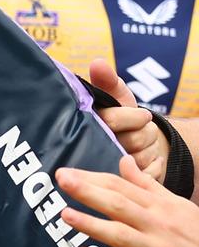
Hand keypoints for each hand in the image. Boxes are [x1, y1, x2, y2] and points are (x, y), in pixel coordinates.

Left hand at [55, 156, 198, 246]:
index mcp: (160, 207)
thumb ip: (147, 185)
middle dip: (88, 191)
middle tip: (61, 179)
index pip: (122, 187)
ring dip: (92, 224)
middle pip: (118, 204)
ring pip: (121, 234)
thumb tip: (124, 160)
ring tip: (65, 214)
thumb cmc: (197, 238)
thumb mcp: (178, 206)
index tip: (66, 172)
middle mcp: (157, 225)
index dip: (93, 178)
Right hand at [89, 58, 167, 182]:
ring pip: (140, 158)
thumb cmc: (126, 118)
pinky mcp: (124, 184)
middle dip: (142, 133)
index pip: (111, 121)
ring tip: (144, 145)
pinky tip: (152, 160)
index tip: (142, 116)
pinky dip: (156, 166)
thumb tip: (97, 62)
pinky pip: (148, 175)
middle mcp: (93, 149)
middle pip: (130, 141)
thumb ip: (108, 81)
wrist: (141, 146)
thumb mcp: (118, 97)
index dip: (130, 117)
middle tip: (143, 129)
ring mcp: (108, 169)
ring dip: (149, 149)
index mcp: (89, 126)